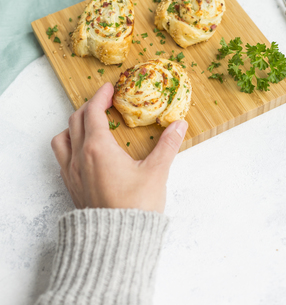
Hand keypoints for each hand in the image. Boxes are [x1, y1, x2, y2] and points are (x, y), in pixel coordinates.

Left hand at [51, 82, 187, 212]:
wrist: (117, 243)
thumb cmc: (136, 207)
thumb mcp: (156, 172)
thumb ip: (168, 145)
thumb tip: (179, 124)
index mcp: (98, 148)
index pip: (93, 111)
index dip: (100, 96)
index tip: (109, 87)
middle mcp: (80, 157)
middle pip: (76, 120)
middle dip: (90, 106)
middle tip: (104, 102)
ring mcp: (72, 173)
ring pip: (62, 138)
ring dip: (73, 125)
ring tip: (89, 125)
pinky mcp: (71, 187)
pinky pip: (62, 158)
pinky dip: (69, 145)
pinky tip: (84, 152)